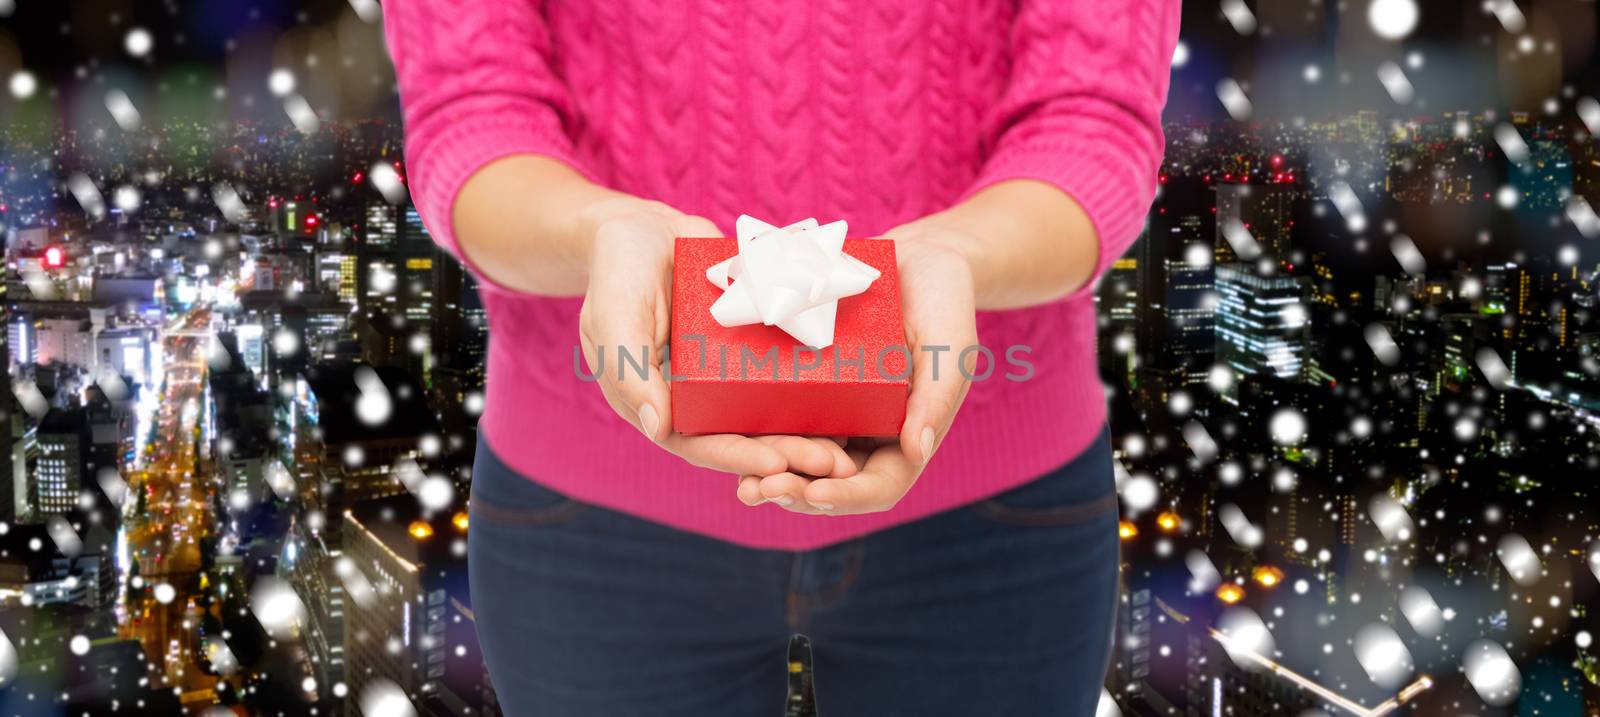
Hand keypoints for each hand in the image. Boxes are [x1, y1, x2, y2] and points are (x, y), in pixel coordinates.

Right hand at [577, 201, 857, 478]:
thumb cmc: (618, 271)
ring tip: (849, 446)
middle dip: (788, 454)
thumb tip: (660, 430)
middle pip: (744, 437)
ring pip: (770, 413)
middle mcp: (696, 398)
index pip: (700, 444)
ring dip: (808, 432)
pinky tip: (855, 395)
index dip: (739, 458)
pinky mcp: (751, 347)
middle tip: (835, 464)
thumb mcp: (614, 316)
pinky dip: (815, 388)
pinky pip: (784, 372)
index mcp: (658, 404)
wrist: (644, 228)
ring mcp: (725, 374)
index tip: (780, 466)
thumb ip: (628, 370)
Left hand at [740, 235, 978, 513]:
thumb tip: (916, 451)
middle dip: (797, 492)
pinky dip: (758, 439)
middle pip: (831, 483)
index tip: (814, 492)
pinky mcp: (807, 388)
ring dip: (772, 477)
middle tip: (762, 489)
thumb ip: (936, 398)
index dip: (846, 496)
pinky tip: (728, 440)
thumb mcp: (949, 346)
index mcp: (906, 435)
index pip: (879, 486)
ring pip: (801, 461)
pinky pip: (780, 420)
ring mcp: (835, 414)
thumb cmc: (943, 301)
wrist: (915, 259)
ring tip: (744, 484)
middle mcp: (868, 434)